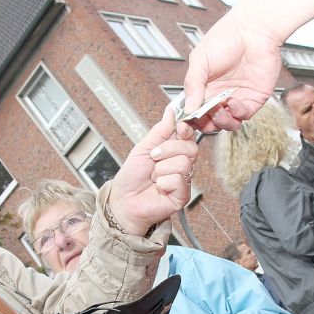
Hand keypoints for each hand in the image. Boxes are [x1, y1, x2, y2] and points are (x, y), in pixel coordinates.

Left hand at [108, 106, 198, 234]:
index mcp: (173, 151)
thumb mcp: (142, 148)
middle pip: (190, 148)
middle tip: (153, 157)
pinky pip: (179, 180)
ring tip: (154, 177)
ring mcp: (183, 180)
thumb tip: (170, 112)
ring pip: (183, 164)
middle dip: (168, 150)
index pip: (188, 136)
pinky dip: (164, 183)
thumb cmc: (131, 178)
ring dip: (162, 169)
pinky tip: (158, 188)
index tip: (179, 128)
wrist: (123, 201)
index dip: (185, 130)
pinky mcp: (183, 196)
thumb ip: (159, 131)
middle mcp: (180, 165)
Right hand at [179, 11, 282, 135]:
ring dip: (221, 121)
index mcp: (205, 86)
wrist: (253, 29)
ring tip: (217, 111)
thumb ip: (193, 85)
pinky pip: (244, 114)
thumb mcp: (200, 60)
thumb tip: (188, 108)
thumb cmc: (226, 37)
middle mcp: (221, 94)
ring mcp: (238, 97)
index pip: (196, 110)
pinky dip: (237, 113)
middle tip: (203, 116)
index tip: (187, 120)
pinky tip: (232, 101)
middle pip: (210, 120)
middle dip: (206, 123)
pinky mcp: (254, 98)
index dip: (191, 118)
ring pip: (228, 122)